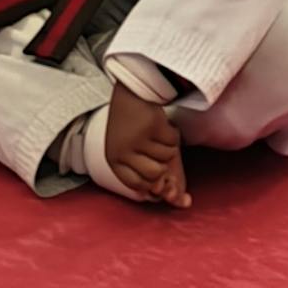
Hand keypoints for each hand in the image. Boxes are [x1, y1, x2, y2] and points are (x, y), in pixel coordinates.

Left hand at [97, 79, 192, 208]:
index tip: (157, 172)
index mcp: (114, 159)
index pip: (137, 185)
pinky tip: (161, 125)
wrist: (132, 90)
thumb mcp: (127, 148)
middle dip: (163, 164)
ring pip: (166, 157)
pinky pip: (173, 142)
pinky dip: (172, 134)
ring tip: (156, 133)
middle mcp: (123, 151)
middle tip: (159, 149)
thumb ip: (142, 171)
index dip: (151, 182)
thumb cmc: (131, 122)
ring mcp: (138, 139)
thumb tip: (165, 197)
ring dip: (167, 146)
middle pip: (155, 175)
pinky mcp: (152, 127)